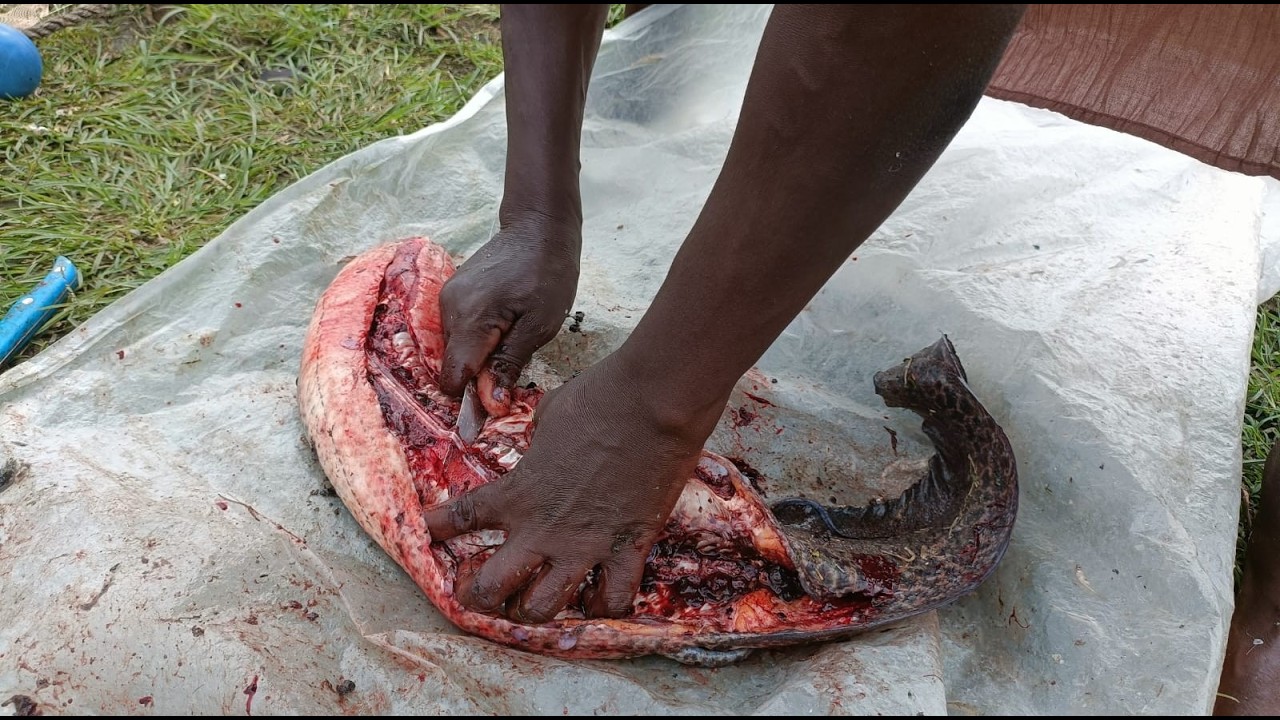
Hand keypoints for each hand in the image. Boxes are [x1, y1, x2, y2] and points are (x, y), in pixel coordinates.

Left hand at [422, 351, 724, 622]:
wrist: (651, 404)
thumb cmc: (598, 396)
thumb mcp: (549, 414)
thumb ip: (540, 442)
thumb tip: (546, 443)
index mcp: (518, 491)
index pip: (462, 517)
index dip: (438, 527)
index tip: (428, 529)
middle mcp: (543, 529)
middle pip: (491, 587)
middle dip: (477, 596)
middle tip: (477, 591)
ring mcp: (585, 545)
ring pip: (543, 607)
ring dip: (532, 609)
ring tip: (532, 603)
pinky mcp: (627, 549)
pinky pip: (613, 599)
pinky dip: (604, 603)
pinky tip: (599, 596)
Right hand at [438, 215, 580, 412]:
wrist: (538, 227)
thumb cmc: (548, 274)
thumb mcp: (540, 326)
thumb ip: (509, 365)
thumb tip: (491, 405)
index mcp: (471, 318)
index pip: (453, 377)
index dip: (472, 396)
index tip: (498, 399)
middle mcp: (449, 308)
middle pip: (453, 364)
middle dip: (478, 375)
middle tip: (515, 361)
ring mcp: (447, 298)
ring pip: (456, 348)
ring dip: (479, 356)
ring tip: (512, 339)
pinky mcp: (452, 293)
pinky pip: (458, 330)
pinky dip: (477, 339)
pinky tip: (503, 327)